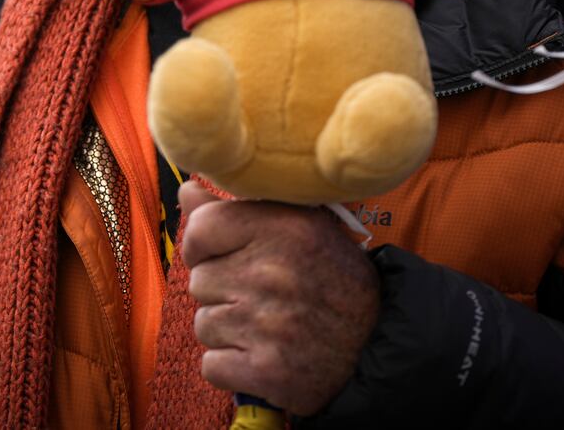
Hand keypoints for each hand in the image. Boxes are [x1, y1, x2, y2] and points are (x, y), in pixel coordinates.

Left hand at [179, 181, 379, 414]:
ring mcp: (269, 325)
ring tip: (266, 325)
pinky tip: (262, 354)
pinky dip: (231, 366)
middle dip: (223, 291)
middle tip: (262, 296)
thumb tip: (185, 193)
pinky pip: (212, 365)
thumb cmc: (332, 279)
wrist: (378, 345)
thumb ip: (241, 209)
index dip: (202, 244)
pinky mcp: (267, 371)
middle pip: (199, 280)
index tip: (224, 255)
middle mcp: (274, 273)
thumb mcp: (300, 227)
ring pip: (204, 324)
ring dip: (228, 330)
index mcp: (285, 228)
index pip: (201, 228)